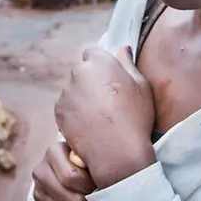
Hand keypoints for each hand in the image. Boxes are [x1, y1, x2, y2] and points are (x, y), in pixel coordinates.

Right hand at [32, 142, 97, 200]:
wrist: (79, 176)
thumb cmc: (90, 165)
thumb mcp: (92, 156)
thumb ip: (94, 161)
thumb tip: (101, 173)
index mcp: (54, 152)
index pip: (71, 177)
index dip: (90, 186)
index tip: (98, 183)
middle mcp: (41, 171)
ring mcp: (38, 192)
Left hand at [55, 46, 155, 188]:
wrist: (117, 152)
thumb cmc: (135, 117)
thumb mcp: (142, 86)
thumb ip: (128, 63)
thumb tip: (121, 49)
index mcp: (99, 62)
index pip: (92, 53)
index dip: (101, 65)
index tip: (109, 78)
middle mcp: (78, 73)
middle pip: (81, 71)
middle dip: (90, 80)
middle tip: (106, 100)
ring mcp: (66, 92)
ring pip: (73, 89)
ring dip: (81, 96)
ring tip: (99, 116)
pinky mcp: (59, 111)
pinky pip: (66, 106)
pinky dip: (74, 112)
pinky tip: (89, 125)